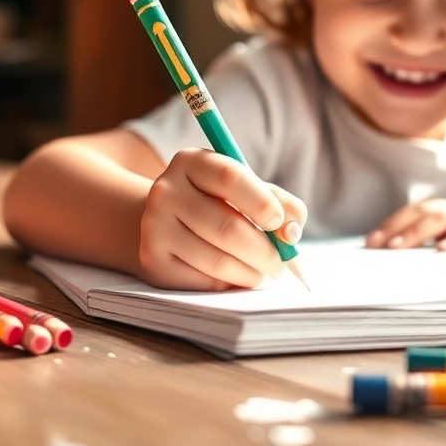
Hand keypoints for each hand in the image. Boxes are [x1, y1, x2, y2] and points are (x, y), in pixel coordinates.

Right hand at [138, 148, 306, 290]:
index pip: (229, 178)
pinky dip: (230, 283)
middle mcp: (166, 191)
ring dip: (251, 272)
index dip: (261, 202)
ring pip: (217, 260)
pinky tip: (238, 275)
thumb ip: (278, 201)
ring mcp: (155, 227)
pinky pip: (204, 281)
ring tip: (263, 270)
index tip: (279, 222)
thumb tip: (292, 232)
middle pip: (227, 227)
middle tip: (282, 261)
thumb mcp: (245, 188)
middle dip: (265, 251)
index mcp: (190, 162)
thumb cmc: (217, 202)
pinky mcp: (153, 262)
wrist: (166, 221)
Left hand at [365, 196, 445, 252]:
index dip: (391, 224)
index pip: (415, 212)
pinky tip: (444, 250)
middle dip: (396, 228)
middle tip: (375, 246)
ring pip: (444, 219)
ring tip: (398, 247)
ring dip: (418, 232)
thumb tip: (415, 259)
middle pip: (423, 212)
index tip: (370, 242)